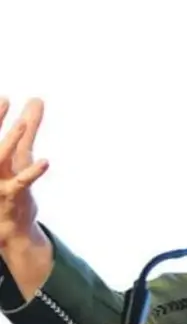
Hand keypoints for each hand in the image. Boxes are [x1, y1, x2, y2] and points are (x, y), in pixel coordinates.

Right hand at [0, 98, 48, 248]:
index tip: (3, 97)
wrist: (8, 226)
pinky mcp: (13, 195)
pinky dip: (33, 172)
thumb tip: (37, 100)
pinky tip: (46, 162)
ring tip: (24, 124)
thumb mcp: (20, 155)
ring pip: (0, 157)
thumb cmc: (13, 184)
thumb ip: (29, 131)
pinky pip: (22, 182)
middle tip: (5, 99)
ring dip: (10, 140)